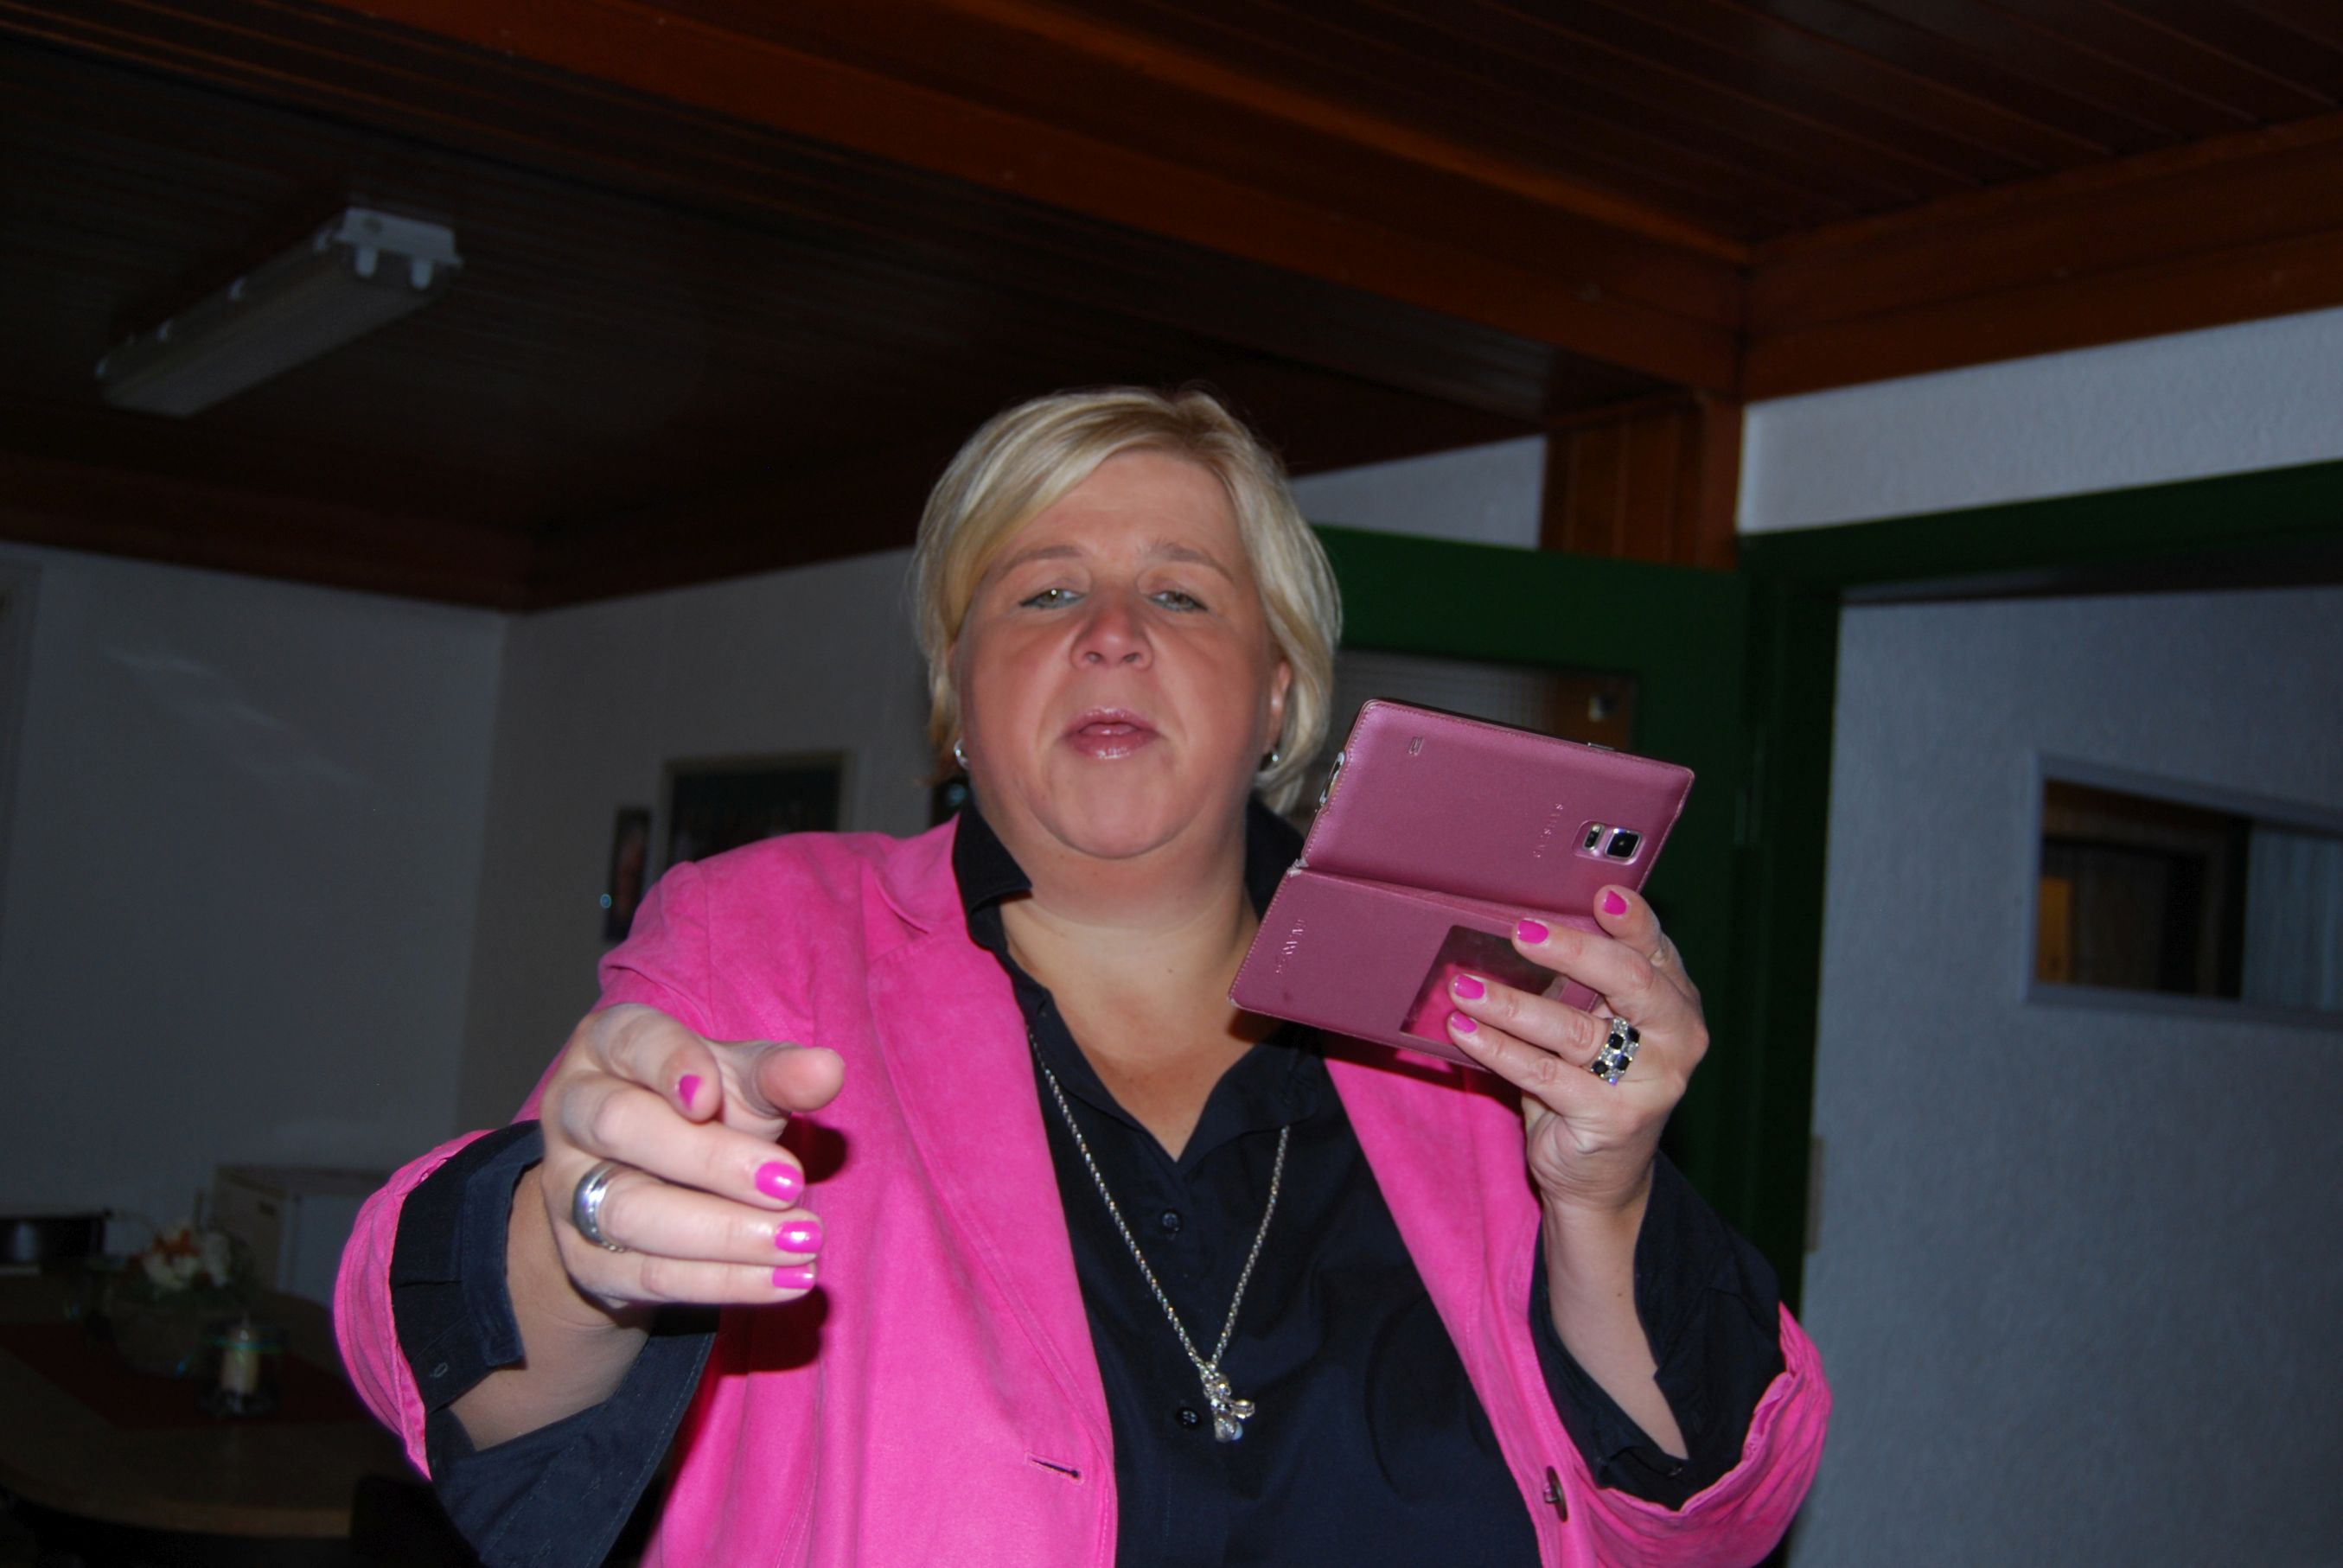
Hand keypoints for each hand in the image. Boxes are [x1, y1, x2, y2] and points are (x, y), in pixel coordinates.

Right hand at [528, 1003, 845, 1318]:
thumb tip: (827, 1069)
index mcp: (608, 1046)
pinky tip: (785, 1278)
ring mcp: (566, 1189)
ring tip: (802, 1240)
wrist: (661, 1188)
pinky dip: (724, 1281)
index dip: (669, 1064)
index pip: (630, 1041)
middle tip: (791, 1183)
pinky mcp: (584, 1259)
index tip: (712, 1096)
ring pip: (630, 1211)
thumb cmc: (704, 1111)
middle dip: (710, 1159)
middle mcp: (574, 1111)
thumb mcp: (742, 1083)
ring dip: (724, 1233)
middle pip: (621, 1126)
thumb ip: (777, 1075)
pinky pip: (647, 1275)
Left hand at [1440, 888, 1705, 1214]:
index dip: (1632, 920)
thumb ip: (1583, 983)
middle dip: (1571, 951)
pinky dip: (1498, 1049)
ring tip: (1464, 984)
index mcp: (1675, 1003)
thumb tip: (1519, 925)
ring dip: (1511, 1003)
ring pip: (1574, 1030)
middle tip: (1519, 933)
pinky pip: (1544, 1074)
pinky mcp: (1610, 1119)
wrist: (1599, 1177)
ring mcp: (1649, 1083)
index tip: (1601, 893)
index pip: (1654, 951)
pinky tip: (1464, 1030)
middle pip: (1628, 982)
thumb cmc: (1592, 1082)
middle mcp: (1675, 1040)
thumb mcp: (1598, 1026)